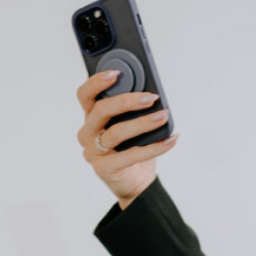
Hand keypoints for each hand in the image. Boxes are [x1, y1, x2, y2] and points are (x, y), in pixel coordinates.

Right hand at [75, 73, 177, 206]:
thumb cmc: (132, 148)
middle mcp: (88, 134)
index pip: (85, 95)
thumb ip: (133, 108)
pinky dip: (153, 148)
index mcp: (91, 117)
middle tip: (151, 97)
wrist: (136, 182)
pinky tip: (170, 140)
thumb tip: (151, 92)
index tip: (117, 73)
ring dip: (143, 123)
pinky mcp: (104, 169)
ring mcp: (94, 153)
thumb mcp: (131, 122)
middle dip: (127, 101)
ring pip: (116, 132)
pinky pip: (130, 156)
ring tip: (163, 116)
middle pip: (101, 110)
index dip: (96, 82)